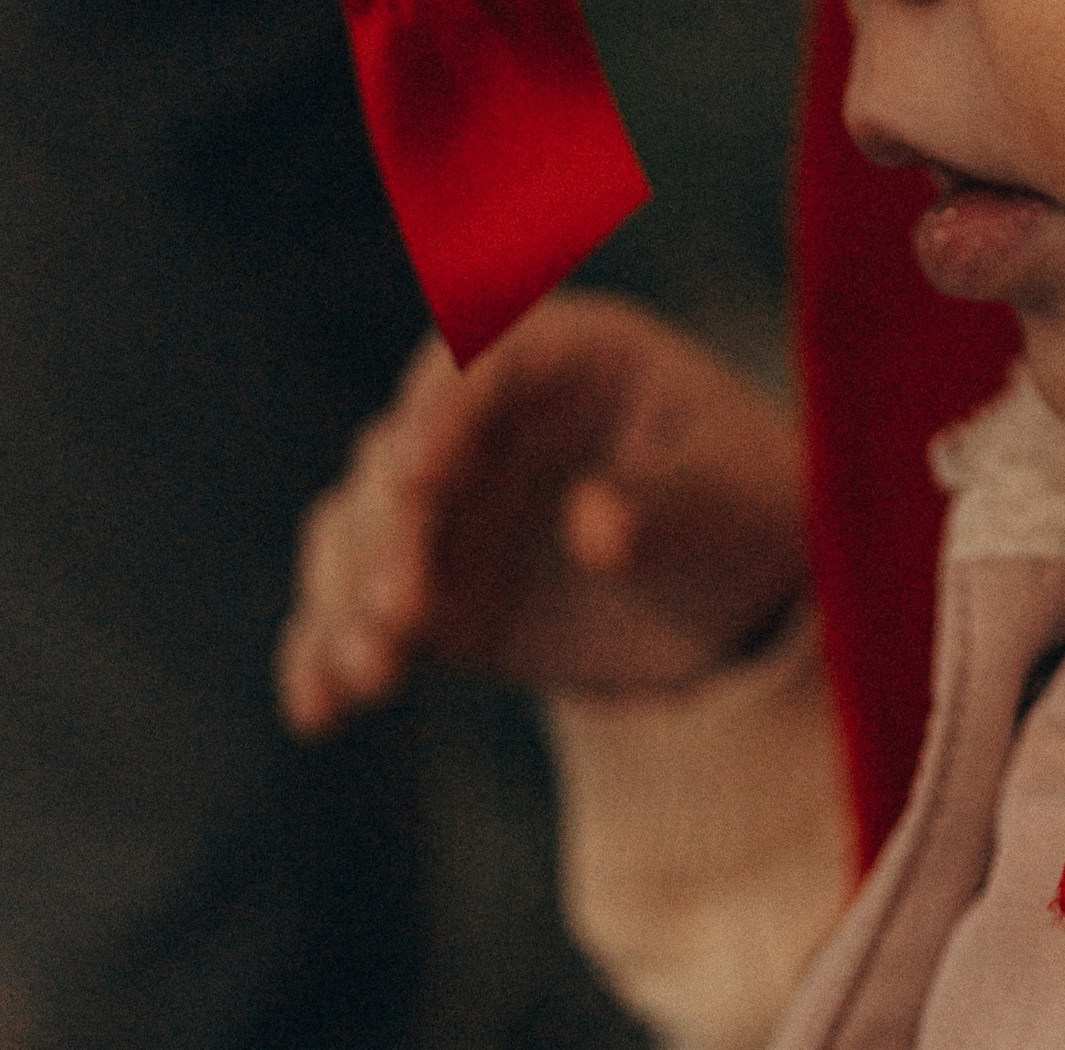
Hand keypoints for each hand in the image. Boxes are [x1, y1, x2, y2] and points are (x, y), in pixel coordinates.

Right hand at [276, 295, 806, 731]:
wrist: (741, 599)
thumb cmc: (747, 512)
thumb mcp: (733, 502)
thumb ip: (667, 505)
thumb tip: (592, 526)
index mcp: (568, 353)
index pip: (483, 359)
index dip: (442, 410)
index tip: (418, 476)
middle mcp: (487, 417)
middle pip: (401, 452)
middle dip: (387, 532)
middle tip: (402, 615)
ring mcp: (449, 503)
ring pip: (358, 527)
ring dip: (345, 597)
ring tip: (366, 677)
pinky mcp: (430, 588)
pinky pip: (353, 609)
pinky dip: (326, 652)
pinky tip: (318, 710)